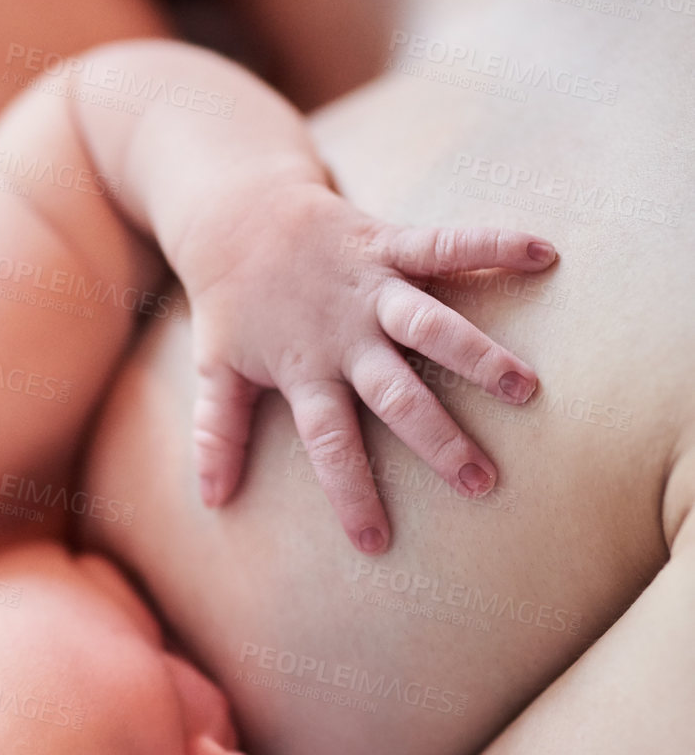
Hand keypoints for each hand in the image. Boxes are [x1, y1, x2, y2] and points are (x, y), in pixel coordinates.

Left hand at [184, 173, 556, 553]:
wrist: (236, 211)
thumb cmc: (231, 301)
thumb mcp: (215, 370)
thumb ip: (217, 434)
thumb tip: (211, 501)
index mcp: (304, 371)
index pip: (330, 444)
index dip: (351, 492)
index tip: (377, 543)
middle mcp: (344, 333)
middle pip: (395, 394)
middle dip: (439, 439)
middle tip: (482, 482)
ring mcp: (370, 287)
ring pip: (432, 325)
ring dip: (479, 355)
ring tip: (527, 388)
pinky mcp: (390, 242)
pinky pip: (446, 244)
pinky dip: (494, 245)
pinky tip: (543, 254)